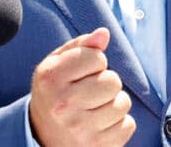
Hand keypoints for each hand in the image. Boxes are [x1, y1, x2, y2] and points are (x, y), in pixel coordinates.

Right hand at [29, 27, 135, 146]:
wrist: (42, 136)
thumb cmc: (54, 92)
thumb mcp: (57, 64)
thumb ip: (81, 45)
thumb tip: (104, 34)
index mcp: (52, 78)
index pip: (97, 57)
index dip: (94, 62)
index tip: (82, 72)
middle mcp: (63, 104)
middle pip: (113, 81)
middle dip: (106, 82)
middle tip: (90, 91)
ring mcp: (81, 129)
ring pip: (123, 103)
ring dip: (113, 103)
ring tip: (95, 108)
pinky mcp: (97, 146)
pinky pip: (128, 125)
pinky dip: (119, 124)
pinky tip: (101, 124)